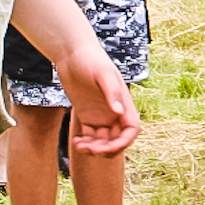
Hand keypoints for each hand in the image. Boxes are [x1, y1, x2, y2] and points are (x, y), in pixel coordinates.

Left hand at [56, 42, 141, 156]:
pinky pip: (91, 137)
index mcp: (123, 103)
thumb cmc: (91, 60)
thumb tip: (118, 112)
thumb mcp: (103, 74)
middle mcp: (115, 112)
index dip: (124, 142)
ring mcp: (101, 115)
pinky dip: (86, 144)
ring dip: (95, 149)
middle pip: (118, 140)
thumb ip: (111, 93)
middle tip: (89, 149)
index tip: (108, 148)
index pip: (132, 129)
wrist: (72, 55)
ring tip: (79, 145)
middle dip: (106, 149)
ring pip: (104, 141)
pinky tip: (76, 141)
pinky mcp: (88, 116)